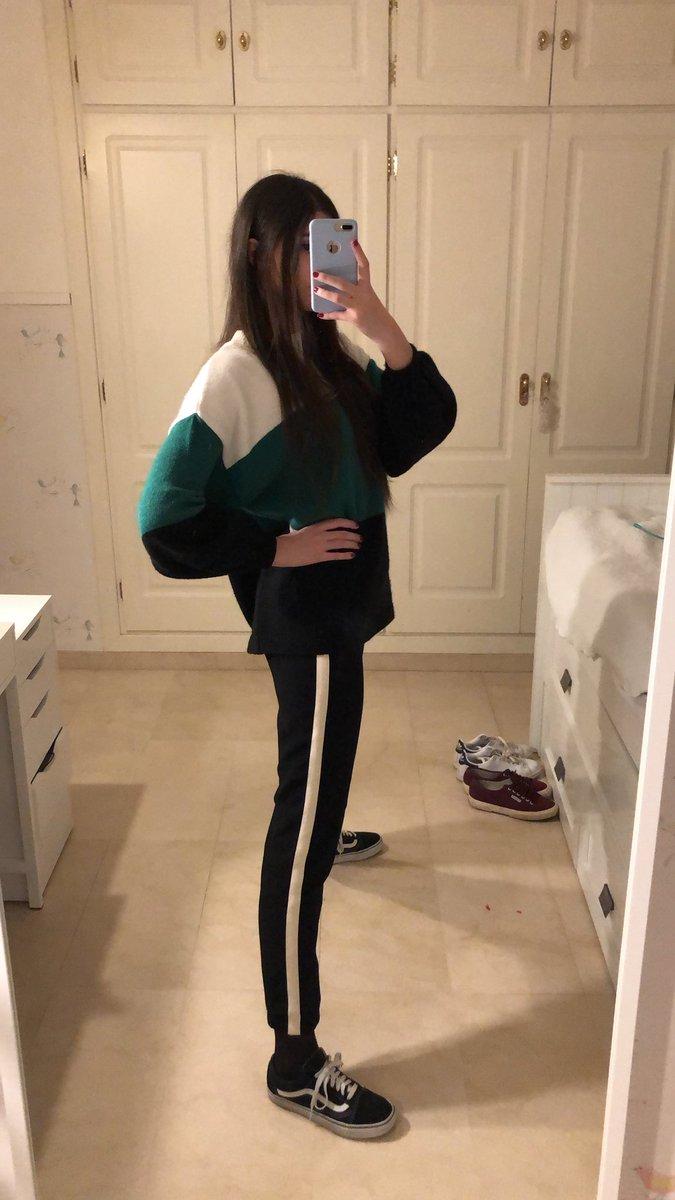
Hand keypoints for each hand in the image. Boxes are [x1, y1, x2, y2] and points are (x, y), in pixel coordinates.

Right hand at [271, 517, 362, 566]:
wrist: (282, 550)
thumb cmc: (289, 539)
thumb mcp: (302, 528)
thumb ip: (312, 528)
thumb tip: (317, 527)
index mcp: (317, 526)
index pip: (336, 522)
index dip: (347, 523)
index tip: (356, 525)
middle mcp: (321, 535)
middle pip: (341, 534)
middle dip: (353, 536)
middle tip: (360, 538)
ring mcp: (321, 546)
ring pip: (340, 544)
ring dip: (351, 544)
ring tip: (358, 546)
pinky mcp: (319, 556)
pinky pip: (335, 555)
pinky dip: (344, 555)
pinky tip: (351, 555)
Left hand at [313, 239, 413, 367]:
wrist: (384, 329)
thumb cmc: (374, 310)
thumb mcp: (367, 297)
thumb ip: (355, 290)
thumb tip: (335, 284)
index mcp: (367, 287)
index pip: (364, 266)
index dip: (359, 254)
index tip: (353, 241)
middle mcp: (363, 295)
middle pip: (343, 283)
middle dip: (328, 277)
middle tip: (316, 272)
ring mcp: (358, 307)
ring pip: (338, 298)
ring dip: (325, 294)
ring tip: (315, 289)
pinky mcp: (354, 318)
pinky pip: (338, 315)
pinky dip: (328, 315)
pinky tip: (319, 313)